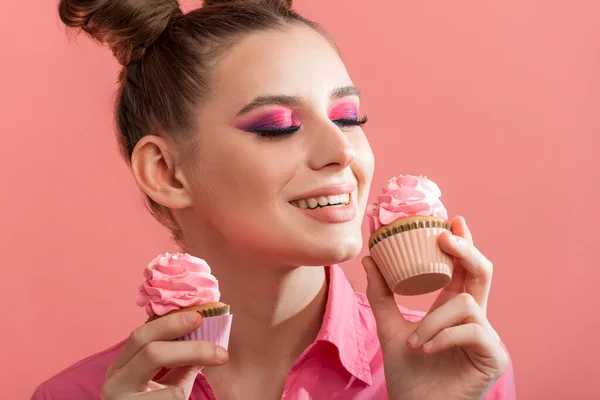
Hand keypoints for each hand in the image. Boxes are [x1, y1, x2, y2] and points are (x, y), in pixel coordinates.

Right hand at [101, 312, 228, 399]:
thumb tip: (213, 337)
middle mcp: (114, 384)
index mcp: (120, 366)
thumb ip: (183, 361)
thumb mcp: (166, 383)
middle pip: (151, 353)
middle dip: (190, 348)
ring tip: (184, 399)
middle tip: (220, 351)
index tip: (201, 317)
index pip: (141, 336)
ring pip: (168, 392)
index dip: (171, 324)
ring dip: (188, 392)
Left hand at [364, 216, 508, 399]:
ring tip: (416, 342)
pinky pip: (472, 330)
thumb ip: (381, 294)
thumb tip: (369, 257)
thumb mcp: (389, 327)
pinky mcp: (494, 356)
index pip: (462, 269)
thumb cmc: (408, 373)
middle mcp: (474, 319)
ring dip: (435, 320)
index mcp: (453, 309)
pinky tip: (427, 350)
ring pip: (467, 304)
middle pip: (481, 272)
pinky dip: (444, 336)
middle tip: (446, 235)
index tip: (452, 219)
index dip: (461, 243)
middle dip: (466, 249)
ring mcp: (487, 337)